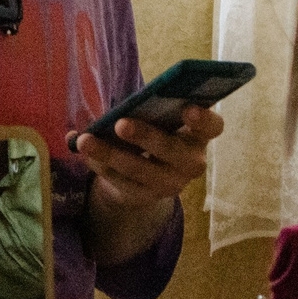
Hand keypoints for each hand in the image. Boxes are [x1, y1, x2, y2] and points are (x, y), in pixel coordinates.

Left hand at [71, 104, 223, 221]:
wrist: (146, 173)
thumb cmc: (155, 131)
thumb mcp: (159, 118)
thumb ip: (150, 107)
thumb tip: (125, 101)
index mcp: (198, 134)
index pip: (212, 127)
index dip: (203, 119)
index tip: (188, 108)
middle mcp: (191, 162)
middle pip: (172, 151)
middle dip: (146, 137)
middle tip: (121, 124)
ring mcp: (170, 183)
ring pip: (140, 170)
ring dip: (110, 154)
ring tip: (85, 140)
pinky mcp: (145, 197)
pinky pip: (121, 181)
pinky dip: (100, 165)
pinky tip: (84, 153)